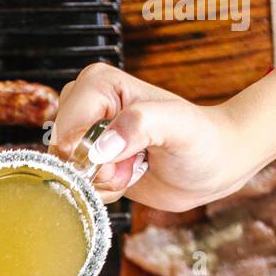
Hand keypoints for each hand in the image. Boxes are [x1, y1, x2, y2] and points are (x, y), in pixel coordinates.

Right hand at [50, 63, 259, 208]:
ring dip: (97, 182)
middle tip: (128, 164)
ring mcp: (88, 136)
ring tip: (130, 170)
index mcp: (100, 84)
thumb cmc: (202, 139)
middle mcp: (88, 107)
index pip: (68, 121)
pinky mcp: (93, 163)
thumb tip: (100, 147)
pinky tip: (126, 180)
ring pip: (67, 169)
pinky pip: (77, 185)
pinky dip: (100, 192)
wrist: (213, 166)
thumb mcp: (177, 126)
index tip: (116, 157)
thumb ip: (141, 125)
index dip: (86, 147)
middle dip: (92, 167)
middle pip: (61, 147)